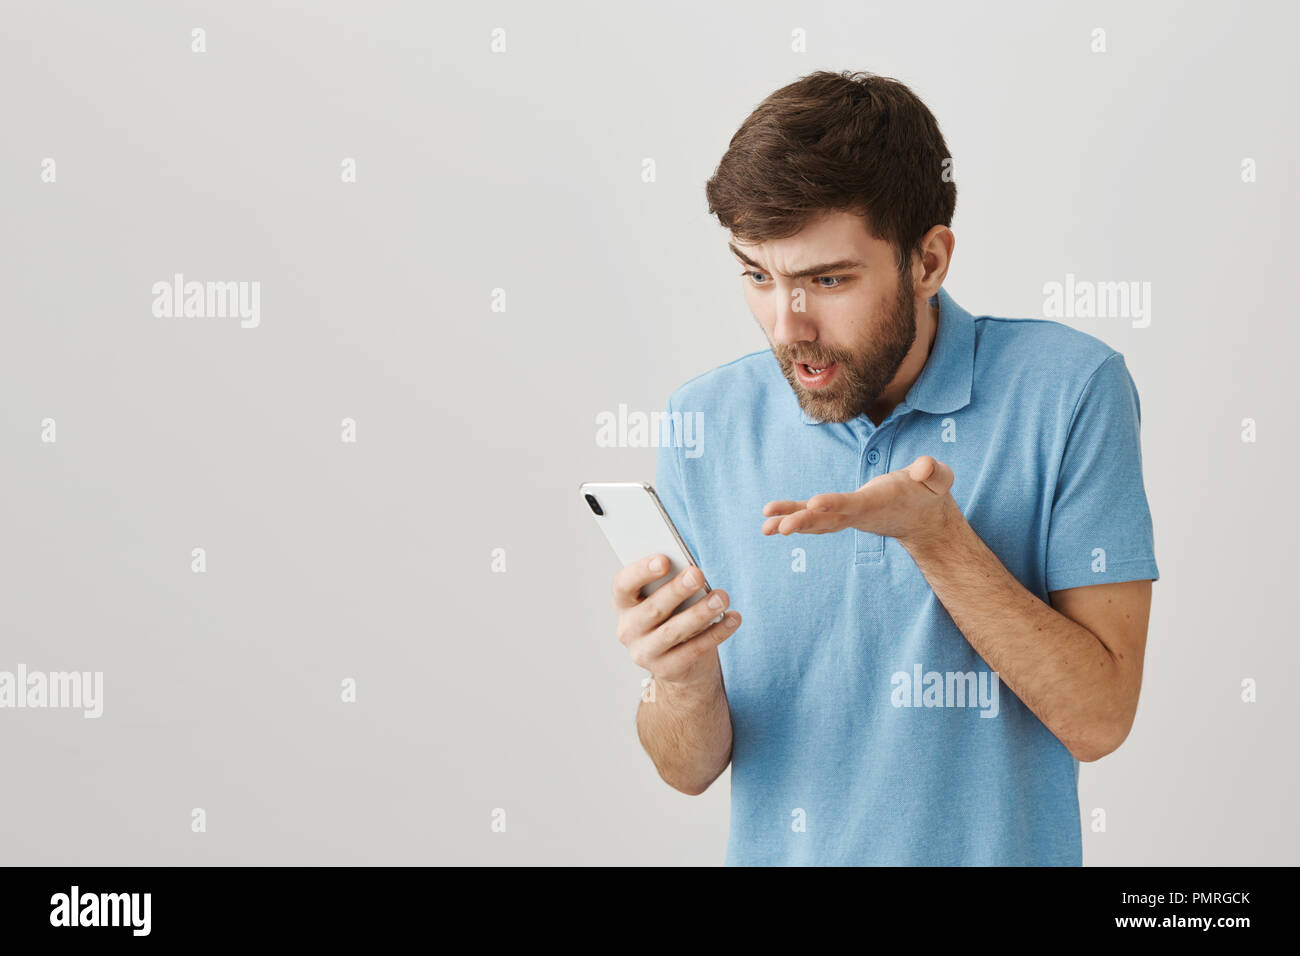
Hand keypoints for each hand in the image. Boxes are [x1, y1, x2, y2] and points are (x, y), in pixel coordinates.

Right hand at [611, 555, 741, 688]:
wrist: (678, 661)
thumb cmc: (672, 615)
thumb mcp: (667, 598)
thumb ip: (672, 584)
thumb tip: (692, 573)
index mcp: (624, 604)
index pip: (623, 585)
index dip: (641, 571)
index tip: (664, 560)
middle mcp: (628, 629)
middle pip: (652, 609)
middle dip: (677, 590)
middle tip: (698, 574)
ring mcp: (645, 653)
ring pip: (673, 631)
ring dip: (700, 613)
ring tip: (721, 598)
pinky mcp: (667, 669)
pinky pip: (694, 650)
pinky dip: (716, 633)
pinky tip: (733, 619)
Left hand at [761, 454, 957, 550]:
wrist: (926, 519)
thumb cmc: (930, 492)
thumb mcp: (940, 478)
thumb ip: (933, 471)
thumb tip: (923, 468)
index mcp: (879, 502)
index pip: (854, 504)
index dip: (835, 504)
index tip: (813, 503)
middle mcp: (859, 514)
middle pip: (828, 521)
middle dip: (803, 523)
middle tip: (779, 528)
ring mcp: (849, 517)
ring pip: (816, 523)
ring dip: (790, 523)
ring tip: (764, 527)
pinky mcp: (843, 514)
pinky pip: (813, 518)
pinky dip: (793, 517)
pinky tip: (770, 519)